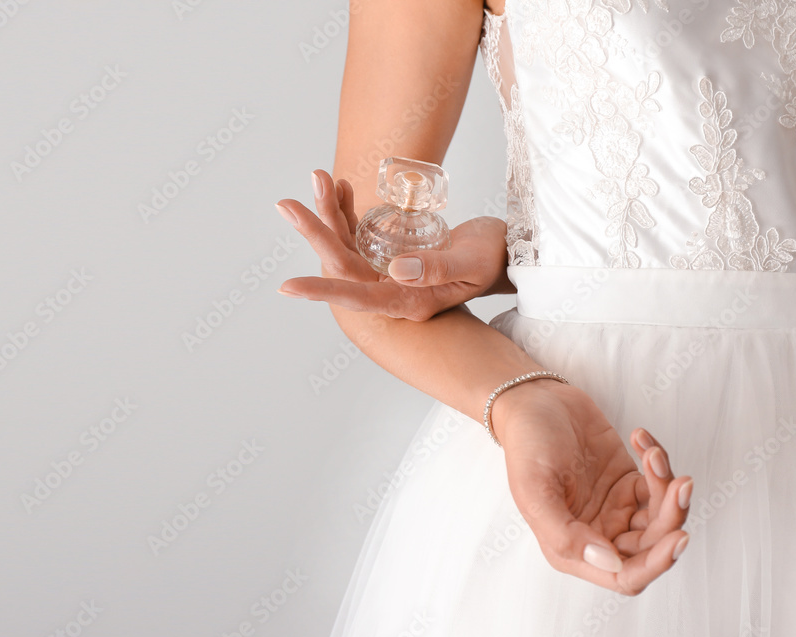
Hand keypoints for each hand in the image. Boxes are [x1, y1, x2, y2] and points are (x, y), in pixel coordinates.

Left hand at [275, 169, 509, 320]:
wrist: (509, 252)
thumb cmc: (496, 260)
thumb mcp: (471, 264)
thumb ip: (437, 269)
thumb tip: (396, 269)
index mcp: (408, 299)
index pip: (357, 295)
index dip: (322, 290)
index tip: (288, 286)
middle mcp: (393, 287)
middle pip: (343, 262)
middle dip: (315, 231)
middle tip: (286, 204)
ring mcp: (392, 270)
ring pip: (349, 243)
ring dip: (329, 212)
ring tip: (316, 177)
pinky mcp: (396, 251)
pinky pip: (363, 231)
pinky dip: (350, 209)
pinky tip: (340, 185)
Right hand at [492, 380, 692, 595]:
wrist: (534, 402)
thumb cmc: (527, 445)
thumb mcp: (535, 491)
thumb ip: (565, 535)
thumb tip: (609, 564)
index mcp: (572, 548)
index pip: (624, 575)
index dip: (655, 564)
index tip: (677, 538)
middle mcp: (598, 533)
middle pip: (651, 546)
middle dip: (671, 517)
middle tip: (680, 485)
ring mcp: (616, 508)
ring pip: (661, 516)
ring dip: (668, 488)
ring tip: (654, 455)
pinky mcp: (628, 482)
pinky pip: (657, 484)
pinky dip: (659, 463)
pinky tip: (640, 439)